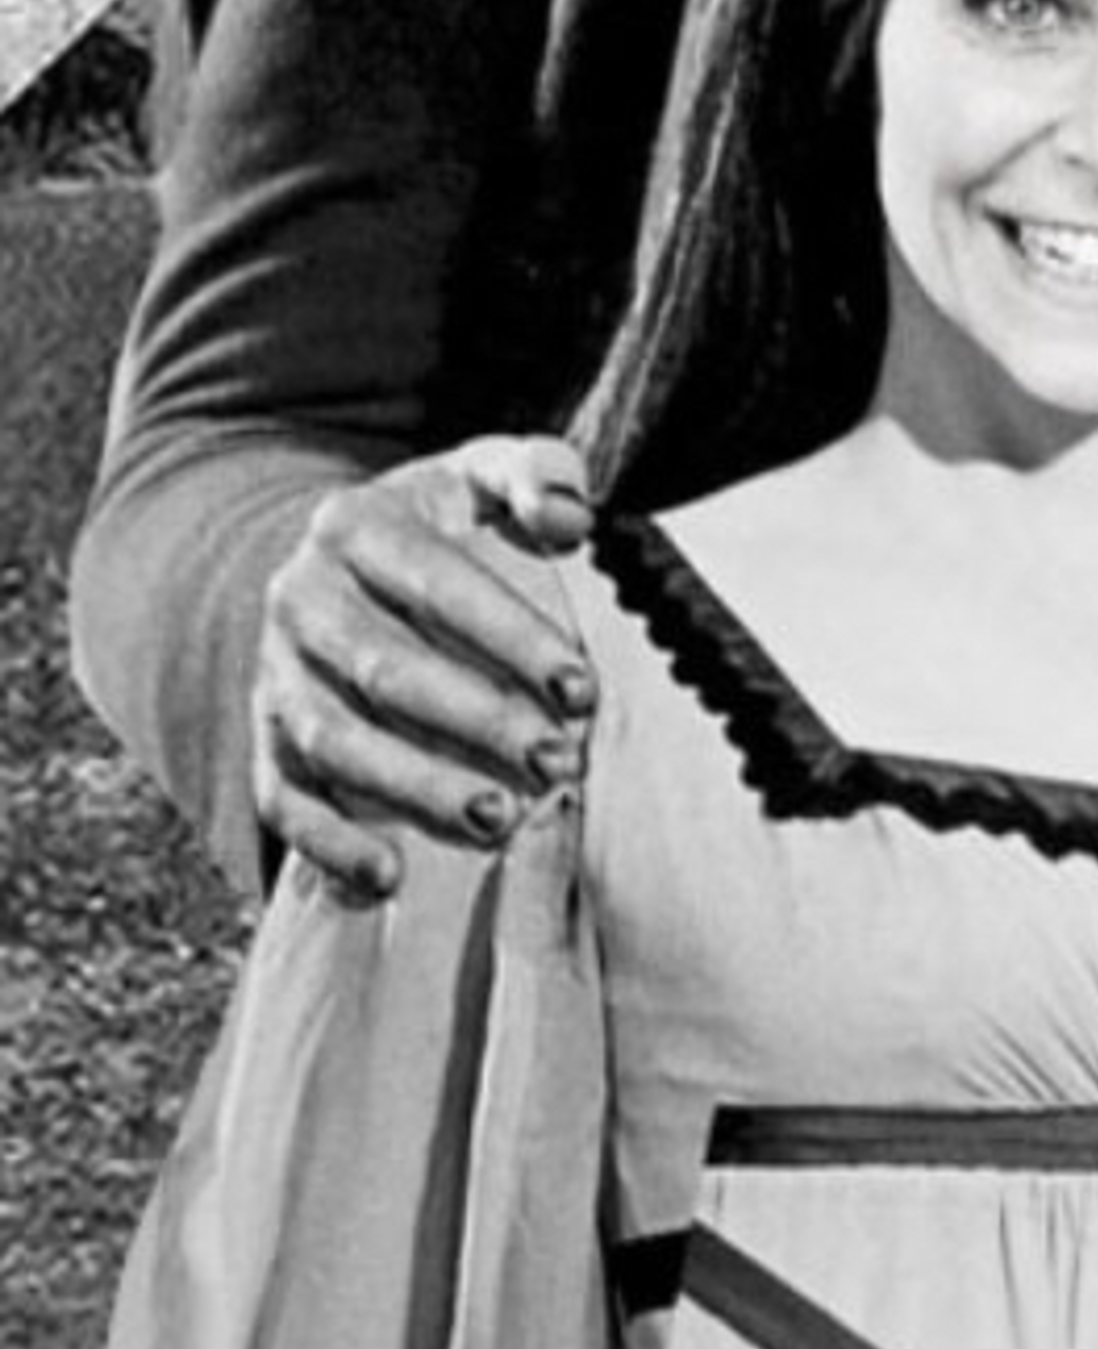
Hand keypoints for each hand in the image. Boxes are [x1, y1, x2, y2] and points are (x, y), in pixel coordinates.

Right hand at [253, 436, 596, 899]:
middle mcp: (298, 596)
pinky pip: (281, 798)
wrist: (345, 555)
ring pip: (333, 741)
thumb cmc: (446, 516)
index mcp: (353, 523)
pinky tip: (387, 877)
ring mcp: (273, 670)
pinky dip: (327, 843)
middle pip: (385, 669)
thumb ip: (538, 473)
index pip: (437, 584)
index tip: (583, 689)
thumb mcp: (487, 471)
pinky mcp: (263, 734)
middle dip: (477, 721)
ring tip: (498, 819)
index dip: (512, 638)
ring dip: (415, 788)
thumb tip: (566, 520)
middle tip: (557, 760)